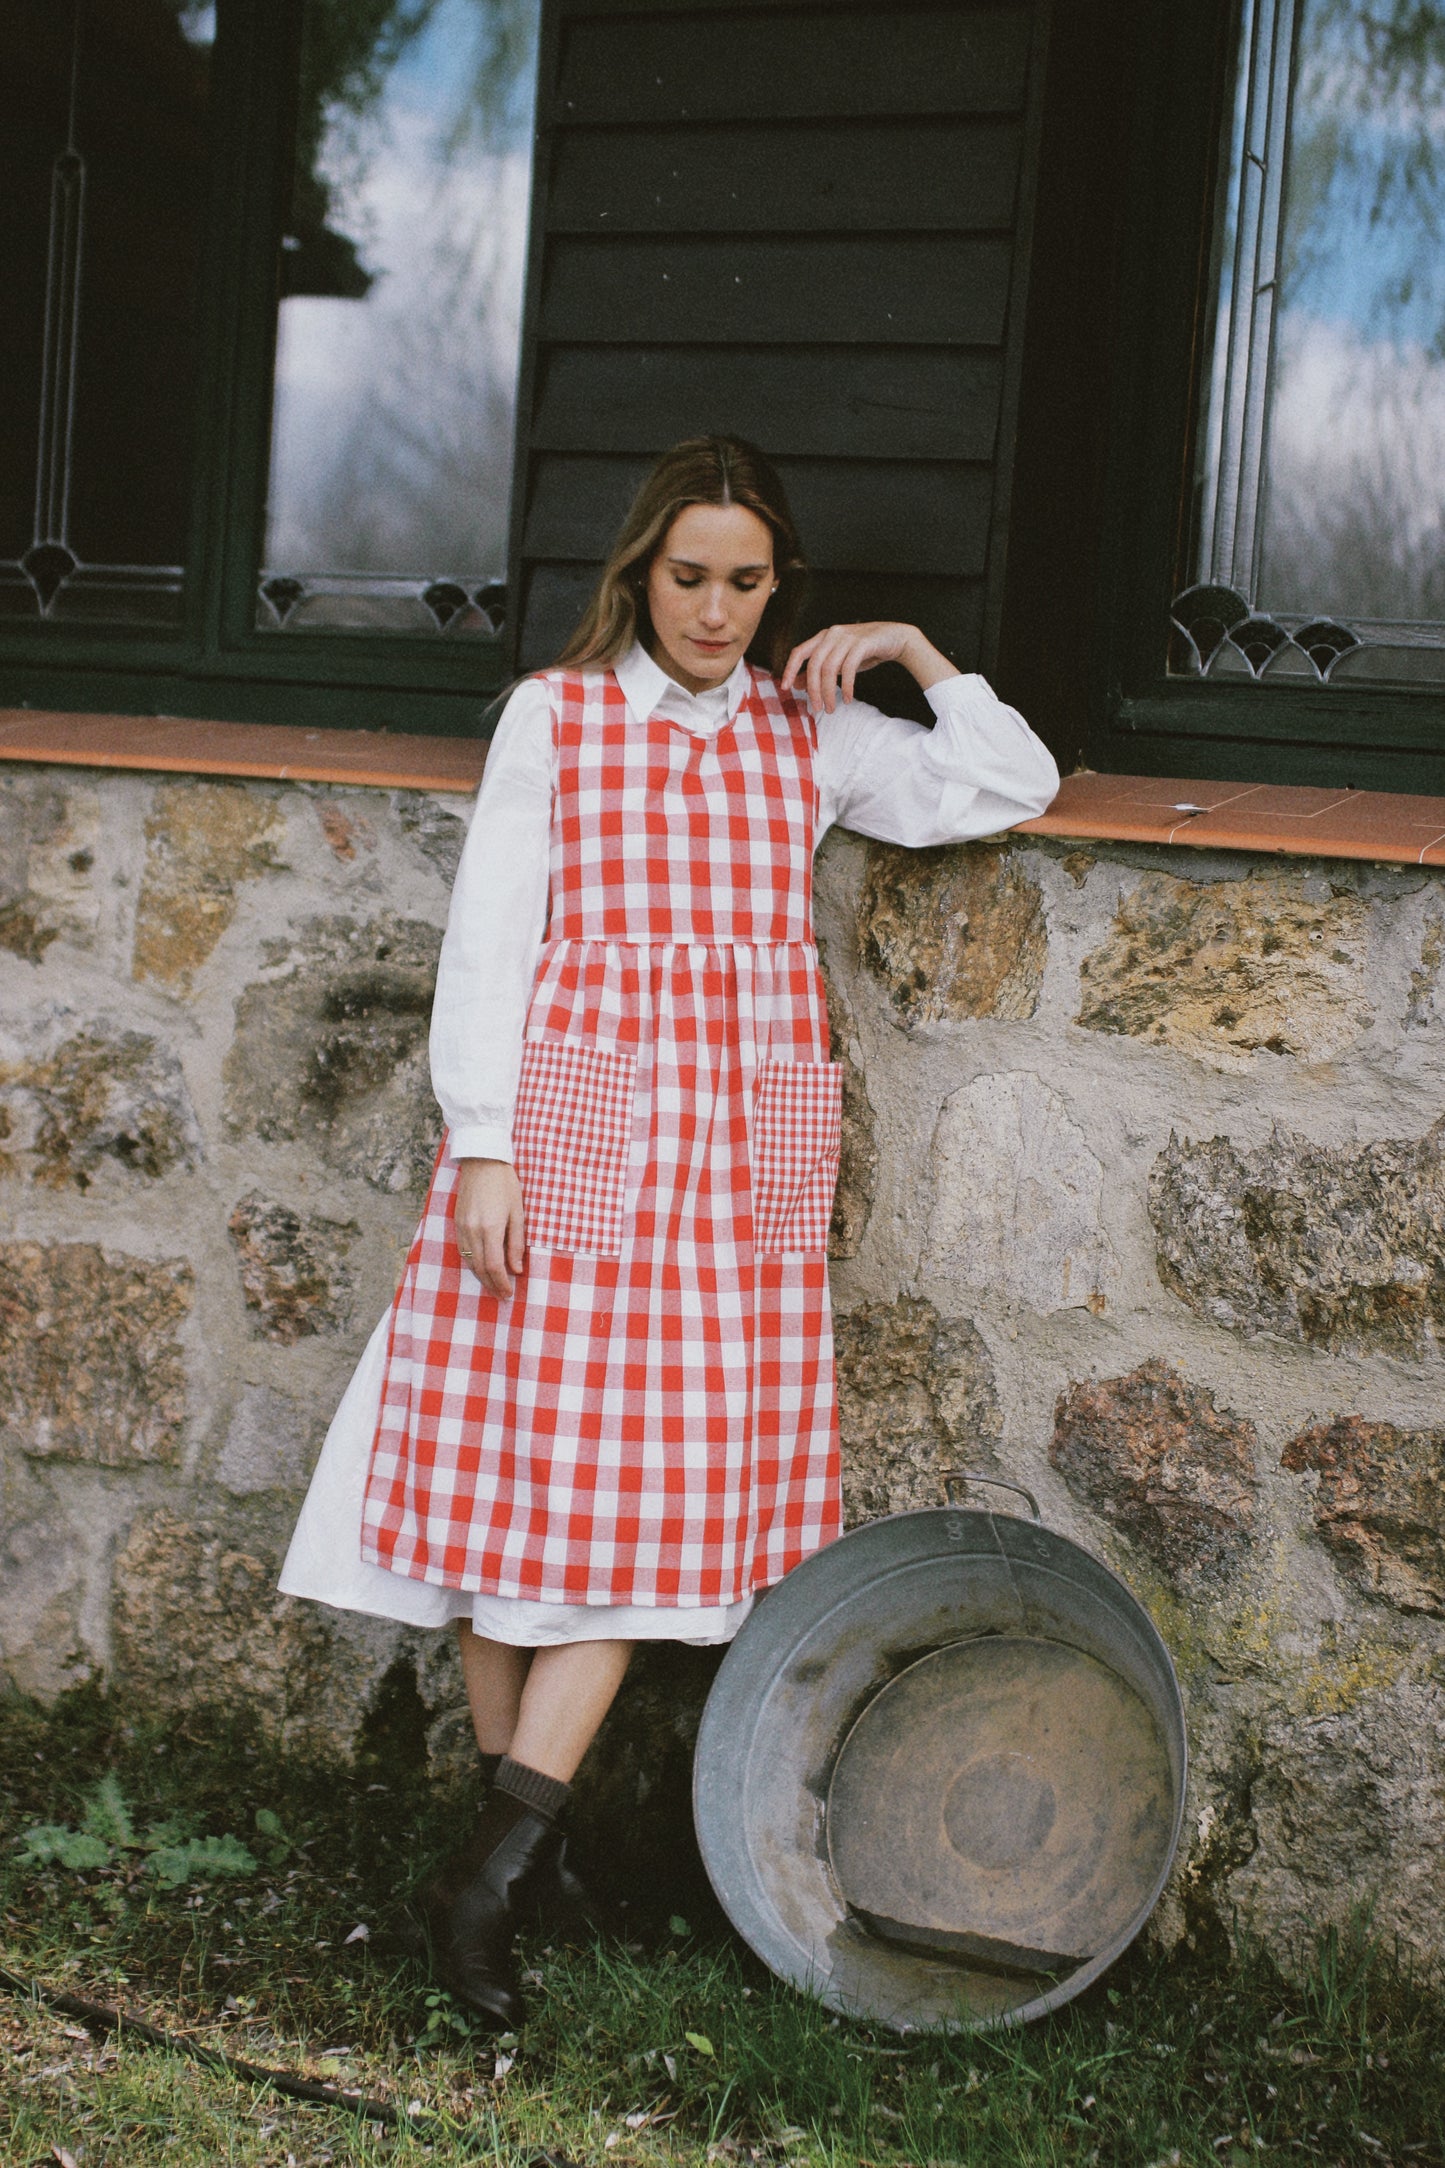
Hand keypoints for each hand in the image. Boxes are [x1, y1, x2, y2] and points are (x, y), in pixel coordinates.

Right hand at [454, 1158, 525, 1297]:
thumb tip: (516, 1269)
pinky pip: (462, 1250)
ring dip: (480, 1276)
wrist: (482, 1161)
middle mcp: (472, 1230)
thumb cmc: (505, 1185)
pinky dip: (472, 1262)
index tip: (509, 1293)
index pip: (494, 1266)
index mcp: (490, 1228)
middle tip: (501, 1296)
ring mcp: (461, 1226)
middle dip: (491, 1285)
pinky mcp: (456, 1222)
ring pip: (469, 1261)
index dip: (501, 1283)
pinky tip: (480, 1267)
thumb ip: (516, 1243)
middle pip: (480, 1268)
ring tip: (492, 1285)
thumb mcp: (518, 1213)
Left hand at [781, 621, 955, 711]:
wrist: (895, 638)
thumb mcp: (839, 661)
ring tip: (832, 709)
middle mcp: (832, 634)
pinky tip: (848, 699)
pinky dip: (846, 687)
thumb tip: (797, 684)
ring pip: (830, 668)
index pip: (799, 652)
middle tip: (818, 708)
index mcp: (823, 636)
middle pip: (815, 665)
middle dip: (814, 690)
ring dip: (829, 692)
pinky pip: (848, 669)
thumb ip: (819, 670)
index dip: (790, 670)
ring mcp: (847, 637)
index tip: (785, 688)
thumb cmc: (864, 651)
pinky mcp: (862, 644)